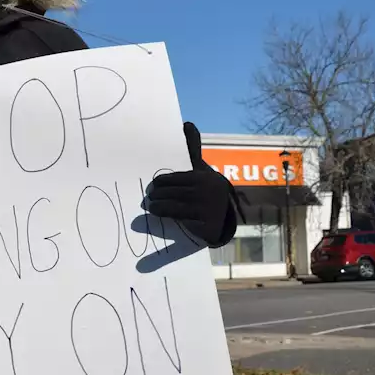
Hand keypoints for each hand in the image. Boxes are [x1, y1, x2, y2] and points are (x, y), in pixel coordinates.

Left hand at [146, 122, 237, 247]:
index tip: (153, 187)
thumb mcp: (201, 169)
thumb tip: (186, 123)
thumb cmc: (207, 189)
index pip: (178, 180)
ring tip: (151, 210)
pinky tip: (150, 251)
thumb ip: (191, 149)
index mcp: (205, 179)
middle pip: (176, 195)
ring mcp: (208, 214)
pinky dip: (166, 244)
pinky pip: (183, 235)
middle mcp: (208, 195)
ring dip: (162, 211)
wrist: (226, 217)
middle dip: (160, 198)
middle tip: (148, 200)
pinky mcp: (205, 232)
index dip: (163, 184)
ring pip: (177, 212)